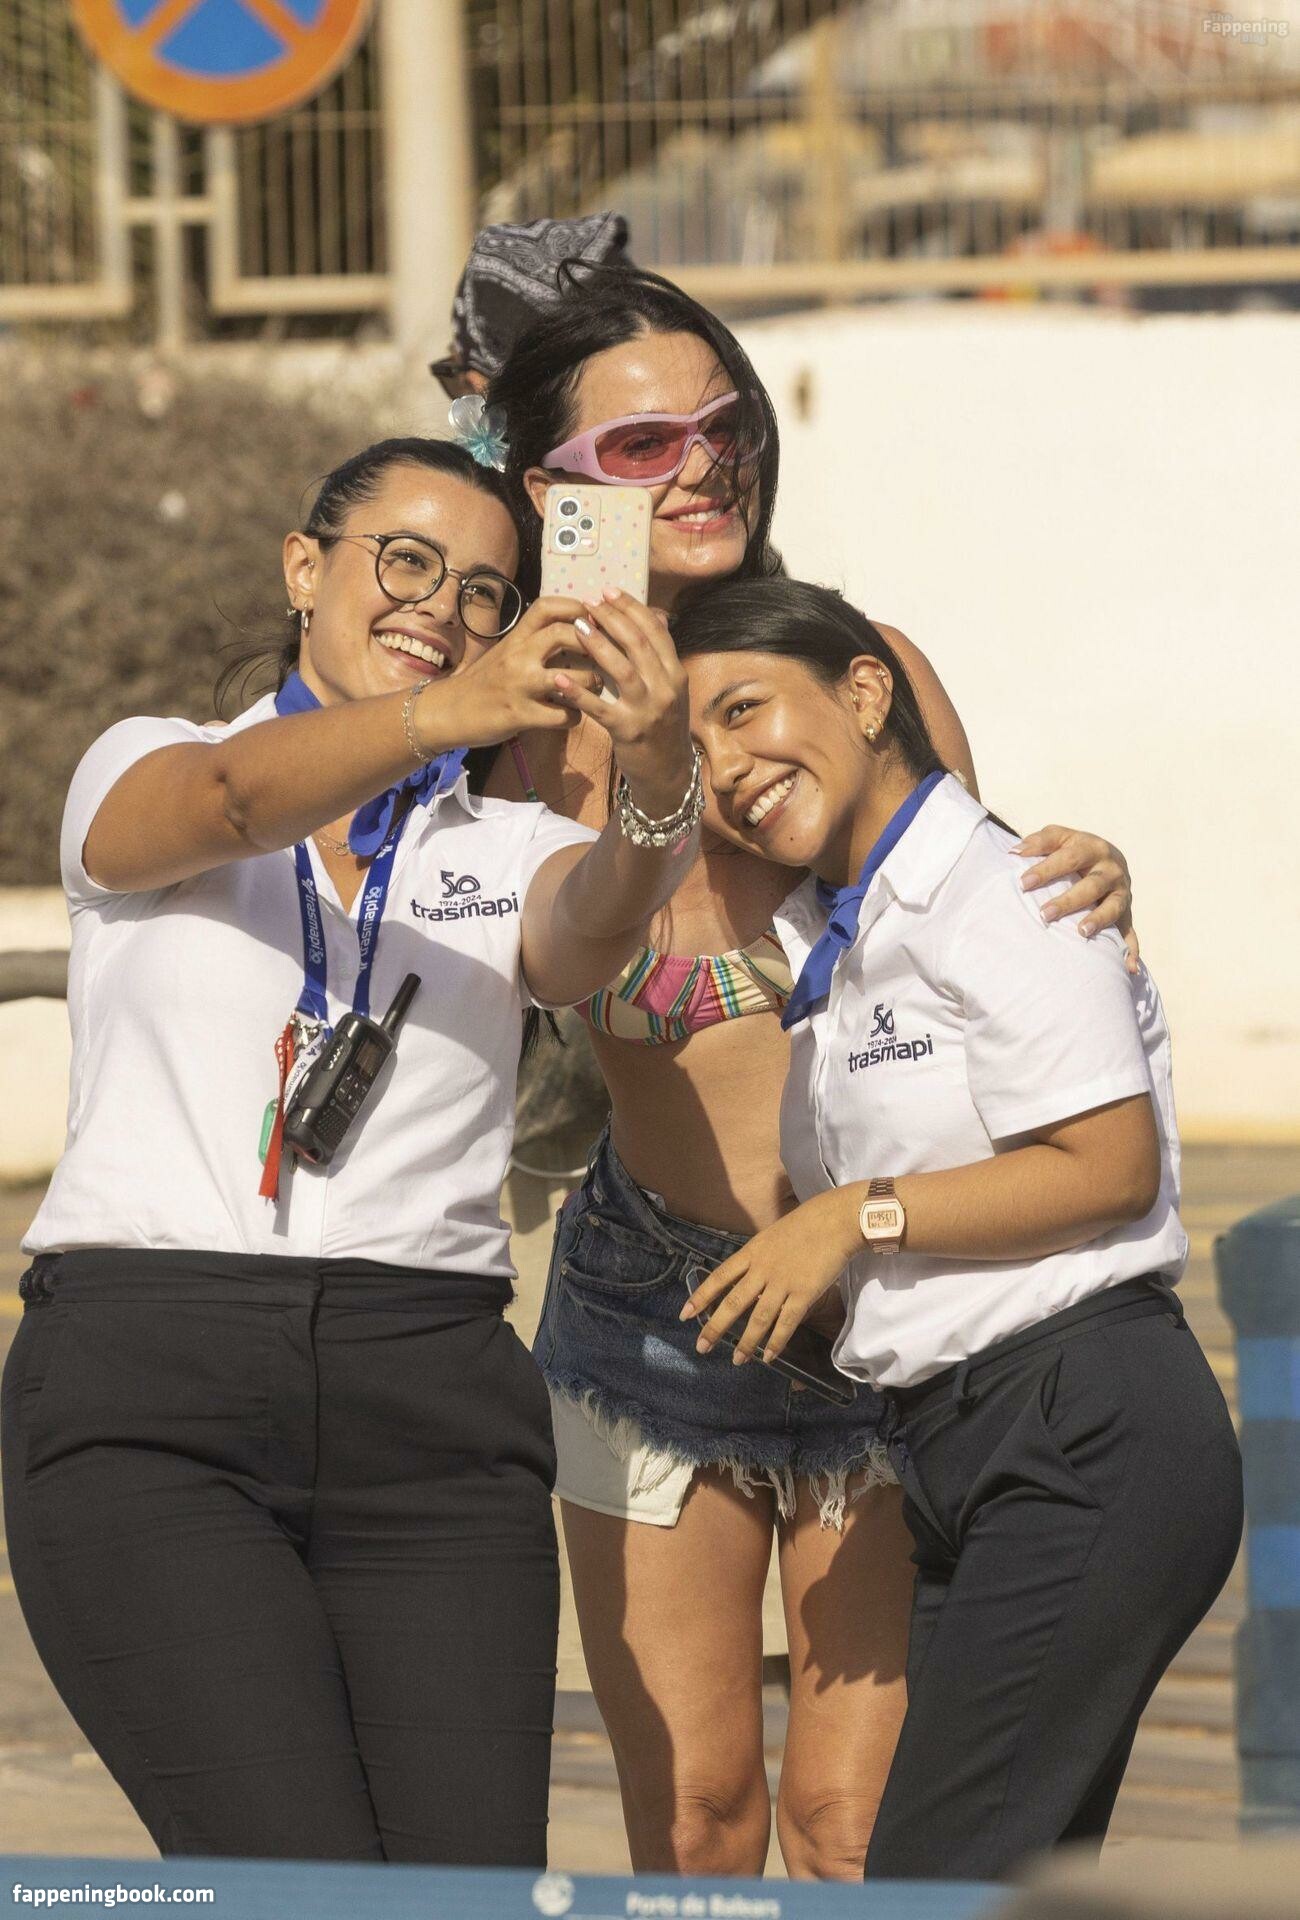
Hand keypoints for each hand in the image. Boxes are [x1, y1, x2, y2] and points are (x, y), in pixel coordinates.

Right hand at [422, 596, 598, 750]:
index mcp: (515, 637)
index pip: (547, 607)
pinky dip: (575, 715)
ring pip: (571, 678)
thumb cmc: (483, 681)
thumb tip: (570, 627)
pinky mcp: (521, 715)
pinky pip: (563, 715)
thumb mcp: (505, 651)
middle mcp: (518, 656)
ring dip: (591, 683)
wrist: (450, 711)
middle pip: (564, 635)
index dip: (575, 607)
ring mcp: (520, 686)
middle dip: (592, 643)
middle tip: (605, 653)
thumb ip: (532, 639)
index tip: (593, 617)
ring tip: (594, 687)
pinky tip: (574, 714)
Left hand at [554, 591, 693, 817]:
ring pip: (621, 669)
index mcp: (676, 674)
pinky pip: (599, 708)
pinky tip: (558, 678)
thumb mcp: (670, 689)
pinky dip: (578, 692)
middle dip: (612, 618)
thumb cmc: (662, 726)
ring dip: (597, 645)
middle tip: (588, 603)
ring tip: (576, 627)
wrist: (667, 773)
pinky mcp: (627, 731)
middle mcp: (666, 689)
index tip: (608, 591)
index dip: (631, 608)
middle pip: (638, 643)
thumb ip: (660, 657)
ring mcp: (648, 710)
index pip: (655, 631)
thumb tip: (654, 616)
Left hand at [679, 1191, 857, 1365]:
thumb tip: (747, 1278)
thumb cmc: (806, 1224)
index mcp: (752, 1252)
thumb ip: (757, 1258)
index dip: (700, 1297)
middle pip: (733, 1302)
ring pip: (758, 1318)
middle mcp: (762, 1270)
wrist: (836, 1220)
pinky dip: (776, 1342)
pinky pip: (786, 1323)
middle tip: (701, 1347)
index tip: (684, 1315)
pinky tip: (768, 1356)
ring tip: (737, 1359)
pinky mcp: (804, 1293)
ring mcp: (783, 1283)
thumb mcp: (771, 1236)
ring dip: (746, 1342)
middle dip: (715, 1327)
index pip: (719, 1277)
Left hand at [1014, 825, 1138, 973]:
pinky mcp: (1127, 911)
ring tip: (1081, 933)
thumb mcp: (1058, 837)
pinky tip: (1128, 967)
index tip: (1023, 884)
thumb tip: (1014, 853)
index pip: (1068, 858)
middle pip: (1092, 885)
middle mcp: (1111, 869)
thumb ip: (1039, 842)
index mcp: (1092, 847)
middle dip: (1068, 901)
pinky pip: (1130, 932)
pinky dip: (1130, 949)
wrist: (1105, 855)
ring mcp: (1121, 891)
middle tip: (1045, 914)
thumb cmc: (1072, 848)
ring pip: (1113, 907)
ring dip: (1099, 920)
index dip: (1046, 870)